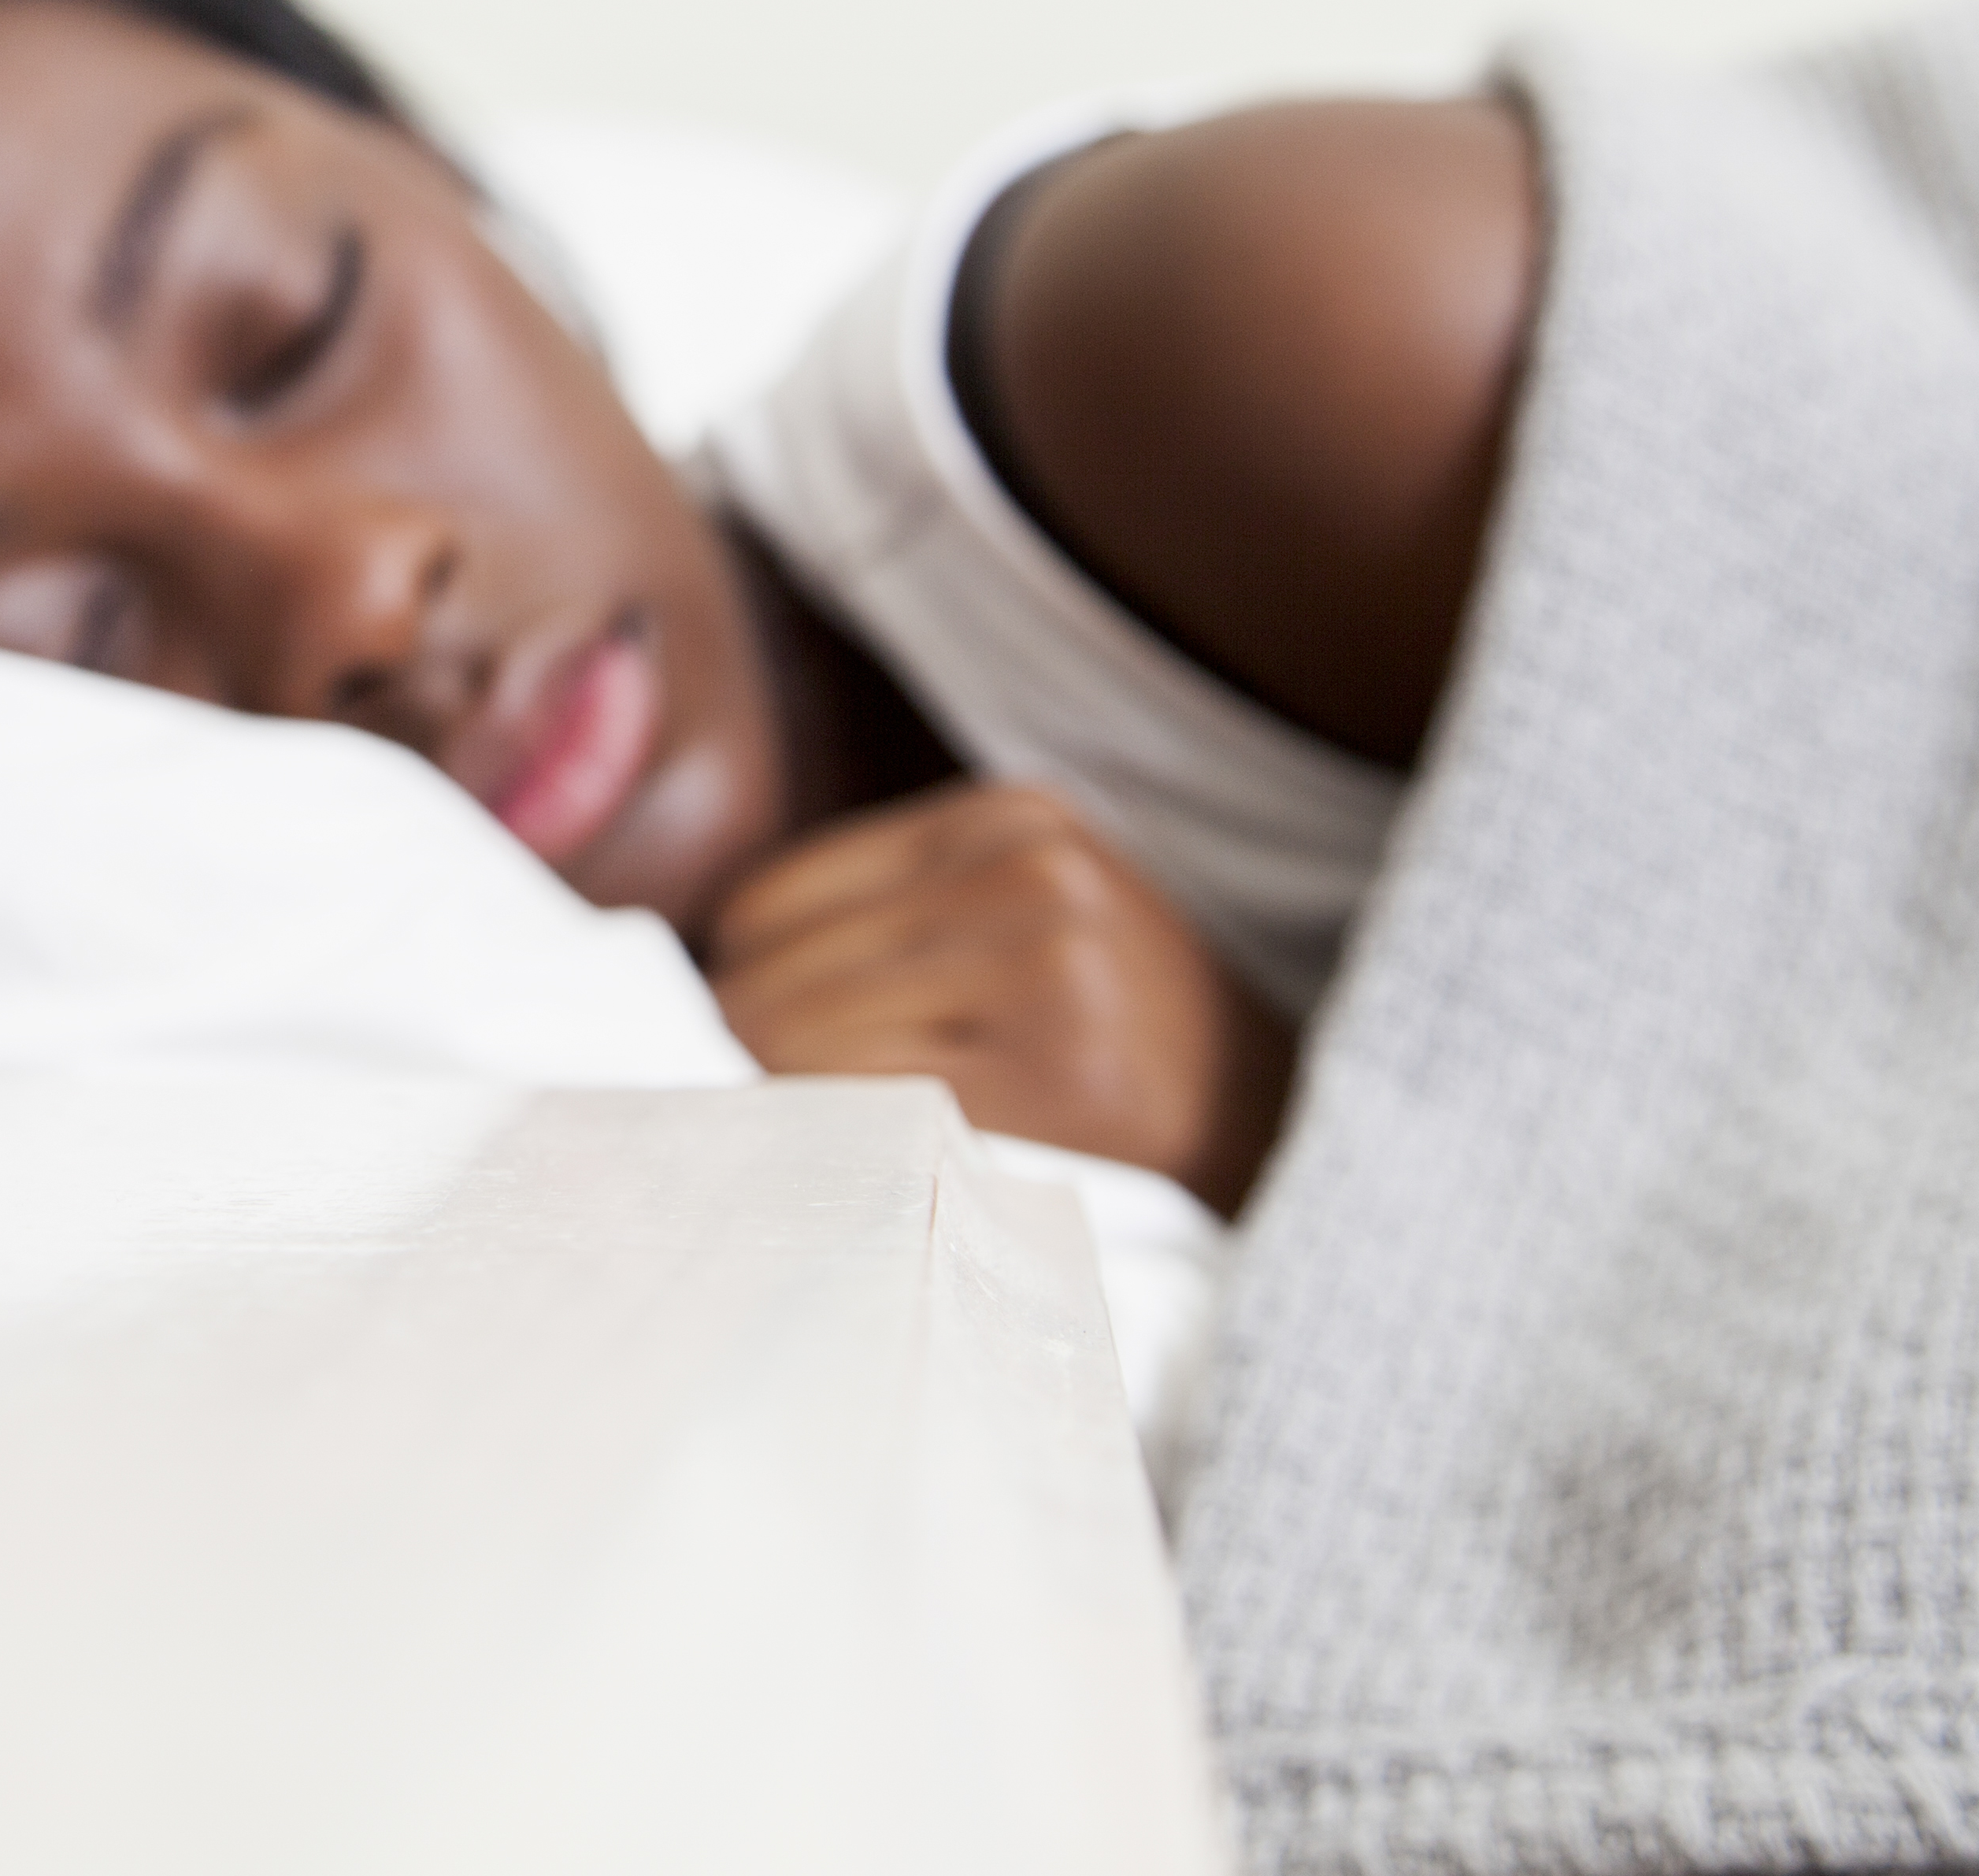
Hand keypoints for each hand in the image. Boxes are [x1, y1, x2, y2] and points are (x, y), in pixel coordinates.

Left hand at [700, 779, 1296, 1214]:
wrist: (1274, 1112)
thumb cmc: (1115, 1019)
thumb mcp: (1027, 903)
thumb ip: (896, 906)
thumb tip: (704, 971)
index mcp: (1007, 817)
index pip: (774, 898)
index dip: (738, 974)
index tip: (739, 1031)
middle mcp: (1025, 875)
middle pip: (776, 973)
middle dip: (743, 1044)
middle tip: (748, 1102)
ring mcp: (1044, 970)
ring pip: (803, 1042)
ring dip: (775, 1099)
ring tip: (792, 1135)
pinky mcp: (1055, 1075)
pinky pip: (869, 1109)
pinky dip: (833, 1139)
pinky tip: (847, 1161)